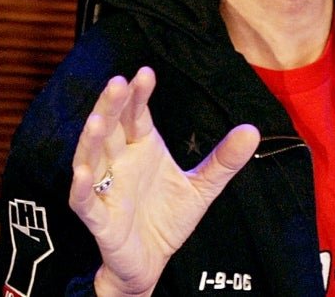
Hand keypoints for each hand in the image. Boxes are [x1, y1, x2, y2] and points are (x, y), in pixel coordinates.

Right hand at [68, 67, 260, 296]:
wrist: (153, 261)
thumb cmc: (168, 217)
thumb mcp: (202, 187)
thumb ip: (223, 160)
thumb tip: (253, 131)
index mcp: (141, 148)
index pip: (136, 115)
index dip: (138, 95)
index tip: (145, 73)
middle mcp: (119, 162)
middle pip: (110, 128)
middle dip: (110, 106)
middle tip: (116, 83)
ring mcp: (106, 189)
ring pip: (91, 158)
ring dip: (91, 140)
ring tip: (96, 121)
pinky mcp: (99, 219)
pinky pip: (84, 202)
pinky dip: (81, 188)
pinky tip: (84, 172)